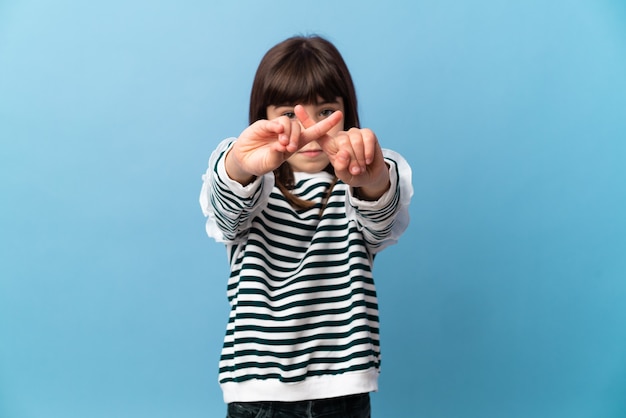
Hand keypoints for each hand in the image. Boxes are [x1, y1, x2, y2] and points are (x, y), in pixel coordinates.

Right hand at [225, 110, 342, 183]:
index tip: (340, 114)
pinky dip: (278, 126)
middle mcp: (288, 133)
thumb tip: (281, 144)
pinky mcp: (263, 125)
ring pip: (289, 123)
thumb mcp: (271, 163)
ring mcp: (276, 128)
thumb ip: (276, 156)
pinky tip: (277, 132)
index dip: (327, 124)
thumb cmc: (261, 162)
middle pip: (300, 128)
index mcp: (295, 143)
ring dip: (288, 133)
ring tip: (282, 144)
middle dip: (297, 137)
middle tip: (290, 148)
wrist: (244, 160)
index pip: (314, 132)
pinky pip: (274, 122)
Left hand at [294, 105, 389, 197]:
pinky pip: (367, 138)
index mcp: (329, 146)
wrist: (370, 176)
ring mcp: (354, 133)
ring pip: (355, 140)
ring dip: (359, 158)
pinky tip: (368, 160)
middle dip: (350, 159)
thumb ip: (341, 168)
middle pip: (342, 141)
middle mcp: (340, 137)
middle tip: (354, 171)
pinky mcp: (367, 133)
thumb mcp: (344, 176)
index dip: (306, 120)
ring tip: (360, 168)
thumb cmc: (353, 175)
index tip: (297, 108)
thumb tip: (343, 154)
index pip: (316, 132)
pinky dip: (368, 151)